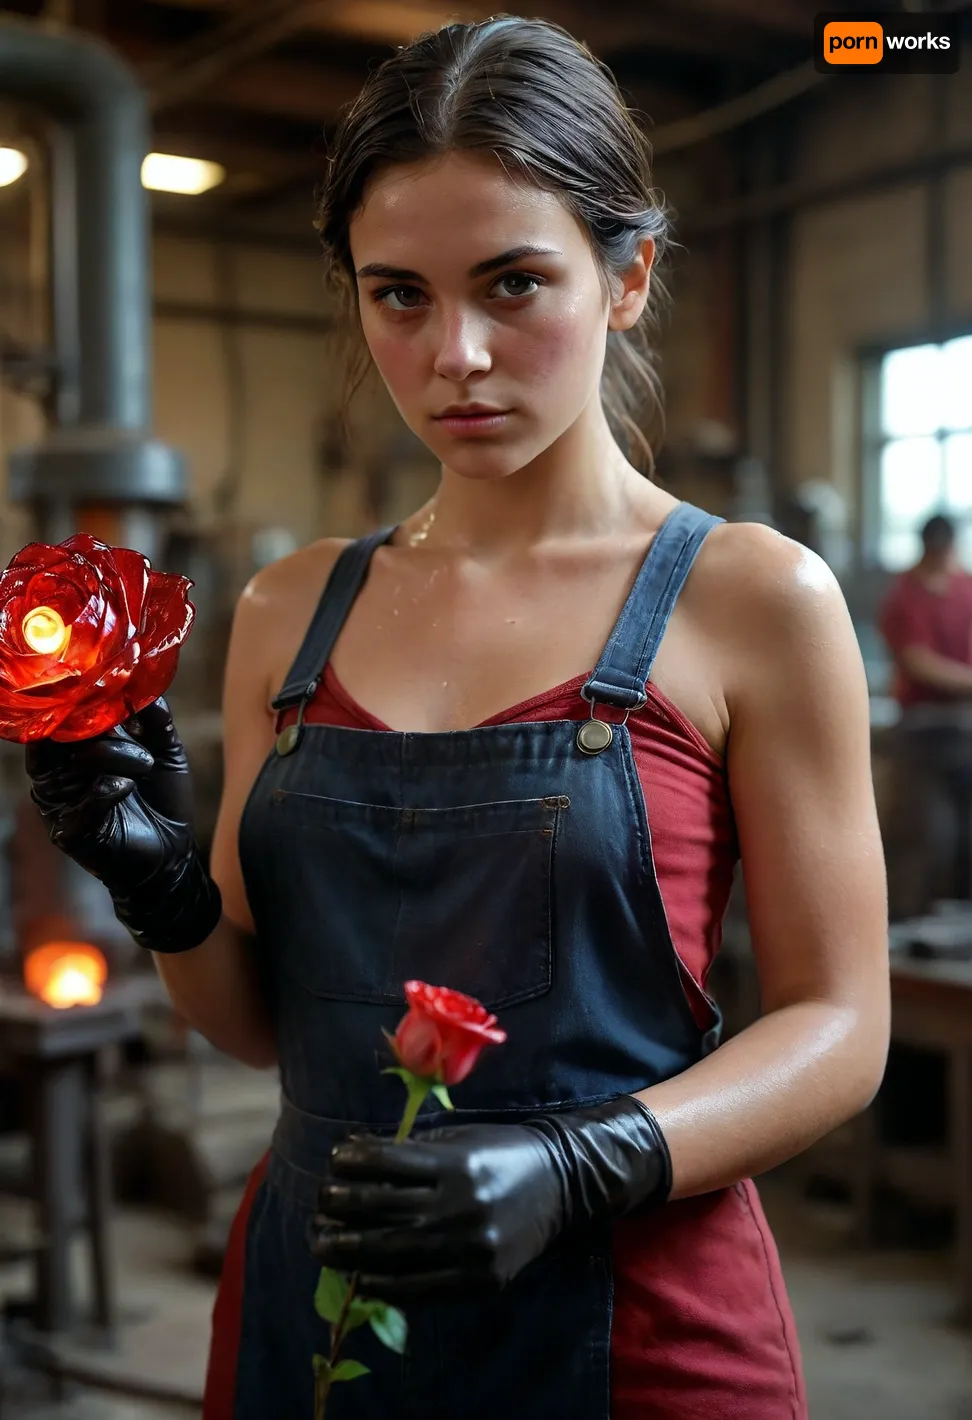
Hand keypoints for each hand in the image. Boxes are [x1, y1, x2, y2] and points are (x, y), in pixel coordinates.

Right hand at [26, 697, 192, 891]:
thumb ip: (157, 721)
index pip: (62, 717)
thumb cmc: (162, 799)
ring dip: (112, 757)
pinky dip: (105, 791)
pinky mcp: (70, 833)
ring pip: (70, 767)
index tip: (98, 682)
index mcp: (77, 750)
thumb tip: (148, 689)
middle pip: (60, 736)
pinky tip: (126, 786)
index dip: (76, 699)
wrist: (174, 852)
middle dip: (95, 725)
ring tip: (145, 764)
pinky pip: (78, 807)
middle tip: (125, 722)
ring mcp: (62, 803)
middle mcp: (61, 773)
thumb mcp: (166, 752)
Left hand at [313, 1095, 671, 1300]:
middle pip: (382, 1210)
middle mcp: (461, 1204)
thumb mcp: (458, 1138)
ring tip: (323, 1243)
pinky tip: (362, 1277)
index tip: (333, 1161)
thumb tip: (350, 1154)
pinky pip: (420, 1288)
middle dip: (340, 1207)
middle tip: (318, 1205)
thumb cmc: (500, 1152)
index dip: (352, 1163)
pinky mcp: (481, 1280)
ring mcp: (471, 1247)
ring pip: (393, 1252)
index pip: (386, 1164)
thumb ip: (408, 1150)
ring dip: (350, 1250)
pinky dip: (384, 1285)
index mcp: (455, 1163)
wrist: (562, 1185)